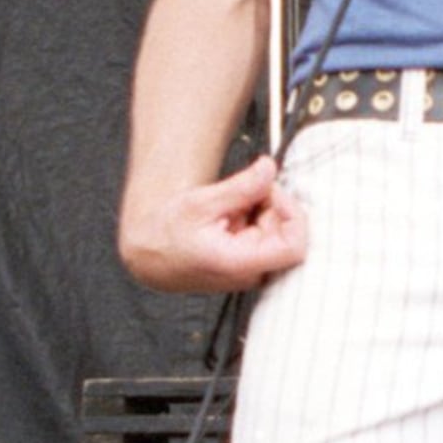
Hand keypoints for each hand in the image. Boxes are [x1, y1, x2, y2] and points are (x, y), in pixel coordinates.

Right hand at [120, 153, 307, 293]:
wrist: (148, 256)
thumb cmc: (166, 234)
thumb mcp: (200, 203)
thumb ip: (241, 187)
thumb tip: (270, 168)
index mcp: (238, 263)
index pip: (294, 246)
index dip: (292, 214)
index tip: (272, 191)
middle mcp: (250, 274)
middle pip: (287, 233)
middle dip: (271, 204)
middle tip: (244, 190)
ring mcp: (252, 272)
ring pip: (278, 233)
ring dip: (260, 211)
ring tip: (230, 207)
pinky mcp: (250, 266)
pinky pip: (267, 237)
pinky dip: (253, 219)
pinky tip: (231, 217)